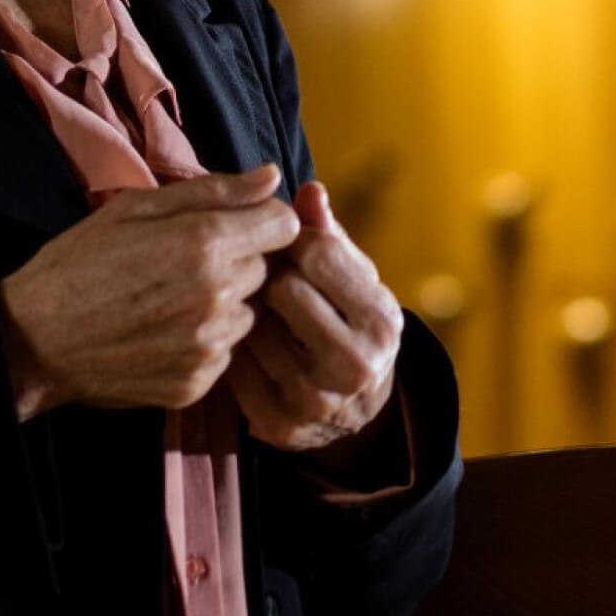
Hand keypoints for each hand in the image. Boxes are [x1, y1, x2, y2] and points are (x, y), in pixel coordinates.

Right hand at [0, 165, 300, 416]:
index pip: (285, 224)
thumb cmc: (79, 262)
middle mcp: (217, 296)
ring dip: (224, 304)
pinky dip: (204, 343)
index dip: (263, 220)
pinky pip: (224, 354)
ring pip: (248, 313)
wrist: (33, 340)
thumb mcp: (137, 207)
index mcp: (205, 243)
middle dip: (238, 261)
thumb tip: (272, 176)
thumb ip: (213, 190)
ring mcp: (209, 347)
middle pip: (267, 269)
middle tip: (184, 264)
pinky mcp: (197, 384)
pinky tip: (163, 334)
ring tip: (171, 301)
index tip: (235, 225)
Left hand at [227, 181, 403, 455]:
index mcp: (382, 320)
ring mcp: (316, 400)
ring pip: (253, 325)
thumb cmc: (352, 323)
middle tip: (272, 278)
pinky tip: (250, 346)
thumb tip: (309, 190)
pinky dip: (237, 350)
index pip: (317, 253)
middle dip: (274, 278)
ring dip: (251, 313)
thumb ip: (331, 234)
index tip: (287, 243)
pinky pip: (234, 366)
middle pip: (283, 289)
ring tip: (262, 313)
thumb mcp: (357, 280)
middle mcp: (356, 365)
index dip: (294, 241)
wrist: (358, 412)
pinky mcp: (278, 425)